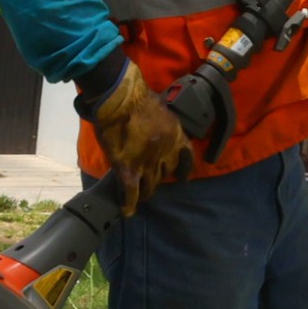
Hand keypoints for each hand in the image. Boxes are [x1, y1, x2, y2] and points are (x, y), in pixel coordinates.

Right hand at [91, 61, 191, 212]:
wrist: (121, 98)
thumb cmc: (138, 98)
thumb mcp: (161, 109)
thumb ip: (163, 124)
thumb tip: (157, 130)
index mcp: (176, 134)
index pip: (187, 156)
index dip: (184, 169)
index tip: (183, 178)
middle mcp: (166, 151)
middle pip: (166, 173)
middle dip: (159, 179)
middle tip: (152, 183)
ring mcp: (147, 161)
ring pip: (150, 186)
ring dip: (145, 192)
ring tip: (140, 197)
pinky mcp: (128, 168)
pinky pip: (131, 192)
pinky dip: (129, 203)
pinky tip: (127, 210)